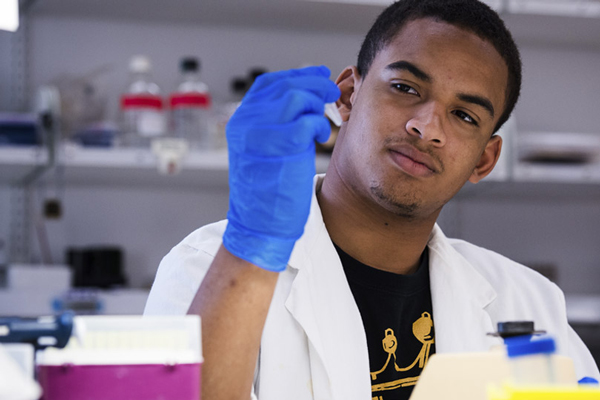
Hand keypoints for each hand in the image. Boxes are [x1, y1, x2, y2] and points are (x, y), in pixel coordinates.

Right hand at [223, 66, 339, 271]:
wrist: (259, 225)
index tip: (318, 76)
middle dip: (315, 84)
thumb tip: (304, 97)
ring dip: (318, 103)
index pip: (269, 83)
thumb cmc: (268, 190)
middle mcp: (246, 123)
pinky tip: (322, 136)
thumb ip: (275, 123)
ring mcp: (262, 134)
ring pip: (297, 98)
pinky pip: (308, 122)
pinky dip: (320, 125)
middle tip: (332, 92)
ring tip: (324, 121)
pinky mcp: (282, 148)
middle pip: (286, 86)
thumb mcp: (264, 149)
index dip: (297, 75)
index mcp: (240, 121)